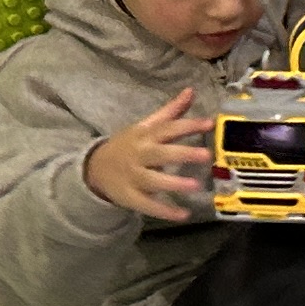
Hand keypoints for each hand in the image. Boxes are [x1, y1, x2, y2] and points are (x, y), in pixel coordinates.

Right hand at [83, 90, 210, 221]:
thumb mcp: (146, 126)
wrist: (94, 168)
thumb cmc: (129, 144)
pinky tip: (183, 214)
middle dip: (182, 154)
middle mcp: (140, 155)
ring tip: (196, 186)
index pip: (168, 128)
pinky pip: (147, 205)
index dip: (188, 125)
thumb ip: (170, 112)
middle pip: (161, 154)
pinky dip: (164, 211)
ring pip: (153, 181)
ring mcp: (133, 177)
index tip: (210, 123)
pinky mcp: (130, 197)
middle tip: (206, 155)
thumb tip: (191, 90)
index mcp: (145, 136)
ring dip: (174, 184)